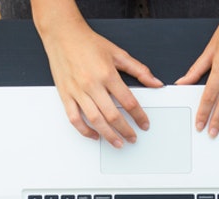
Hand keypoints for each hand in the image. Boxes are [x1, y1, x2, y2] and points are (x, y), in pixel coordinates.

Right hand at [33, 0, 163, 147]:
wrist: (63, 34)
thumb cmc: (88, 43)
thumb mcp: (118, 53)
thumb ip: (139, 70)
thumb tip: (155, 82)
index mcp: (107, 74)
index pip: (129, 102)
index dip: (139, 116)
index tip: (144, 124)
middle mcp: (92, 84)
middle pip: (113, 115)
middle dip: (126, 130)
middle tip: (133, 137)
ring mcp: (78, 91)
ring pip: (95, 120)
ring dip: (108, 135)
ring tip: (118, 142)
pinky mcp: (65, 95)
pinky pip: (74, 119)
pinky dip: (84, 130)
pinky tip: (94, 135)